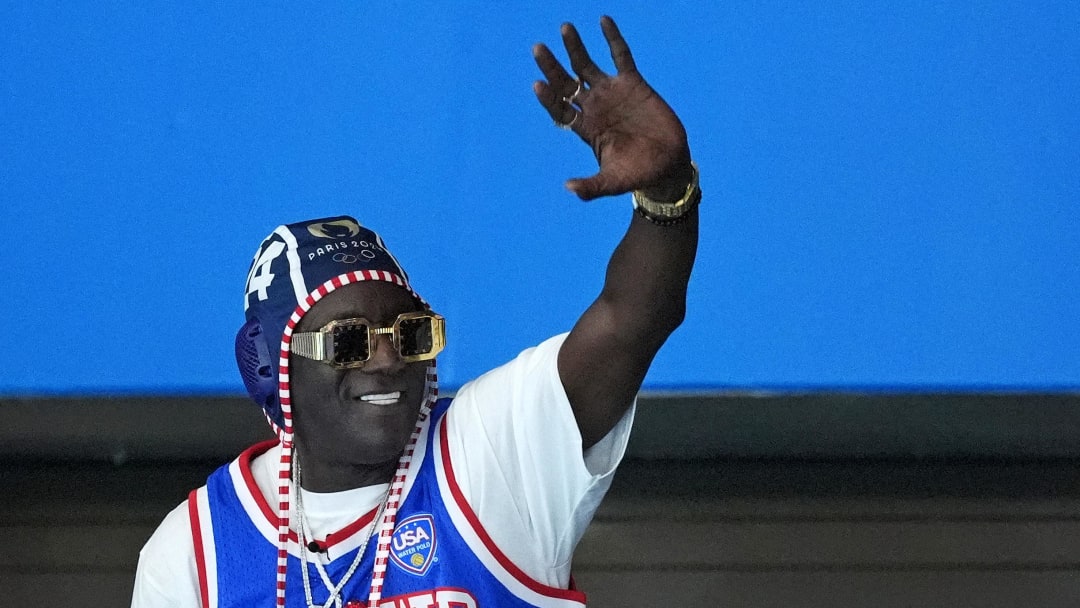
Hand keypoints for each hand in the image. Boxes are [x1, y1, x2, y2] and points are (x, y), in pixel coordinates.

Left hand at [533, 15, 692, 201]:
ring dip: (574, 48)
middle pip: (566, 83)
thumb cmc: (638, 175)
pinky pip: (621, 56)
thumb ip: (592, 186)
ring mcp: (612, 93)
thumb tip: (569, 189)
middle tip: (537, 49)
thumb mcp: (613, 182)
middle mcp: (594, 107)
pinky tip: (603, 20)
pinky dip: (612, 39)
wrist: (667, 164)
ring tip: (564, 28)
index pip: (560, 109)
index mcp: (585, 128)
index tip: (538, 85)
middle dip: (552, 66)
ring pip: (587, 66)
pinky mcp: (633, 83)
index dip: (549, 98)